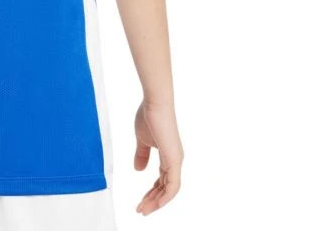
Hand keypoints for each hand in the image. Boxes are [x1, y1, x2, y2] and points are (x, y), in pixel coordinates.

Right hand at [133, 99, 183, 214]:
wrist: (155, 103)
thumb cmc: (149, 116)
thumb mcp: (142, 140)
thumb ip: (142, 155)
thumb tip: (138, 170)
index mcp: (168, 156)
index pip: (161, 181)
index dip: (151, 192)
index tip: (140, 201)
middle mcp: (174, 161)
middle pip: (166, 188)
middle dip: (153, 201)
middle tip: (140, 210)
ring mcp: (176, 161)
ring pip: (169, 190)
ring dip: (156, 202)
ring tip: (143, 210)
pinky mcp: (174, 159)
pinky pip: (173, 186)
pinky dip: (164, 197)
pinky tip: (155, 204)